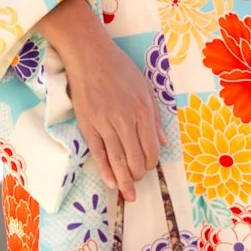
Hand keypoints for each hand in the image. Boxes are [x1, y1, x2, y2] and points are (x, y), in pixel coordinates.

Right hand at [37, 0, 160, 199]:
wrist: (90, 56)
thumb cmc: (120, 69)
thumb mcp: (146, 88)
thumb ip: (156, 117)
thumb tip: (163, 143)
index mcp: (144, 110)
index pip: (151, 148)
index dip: (151, 163)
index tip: (148, 168)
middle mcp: (126, 120)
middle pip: (135, 157)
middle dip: (138, 174)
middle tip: (137, 182)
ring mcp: (105, 123)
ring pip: (117, 159)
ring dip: (124, 180)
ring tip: (128, 195)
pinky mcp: (88, 124)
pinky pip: (98, 152)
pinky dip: (105, 169)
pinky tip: (111, 182)